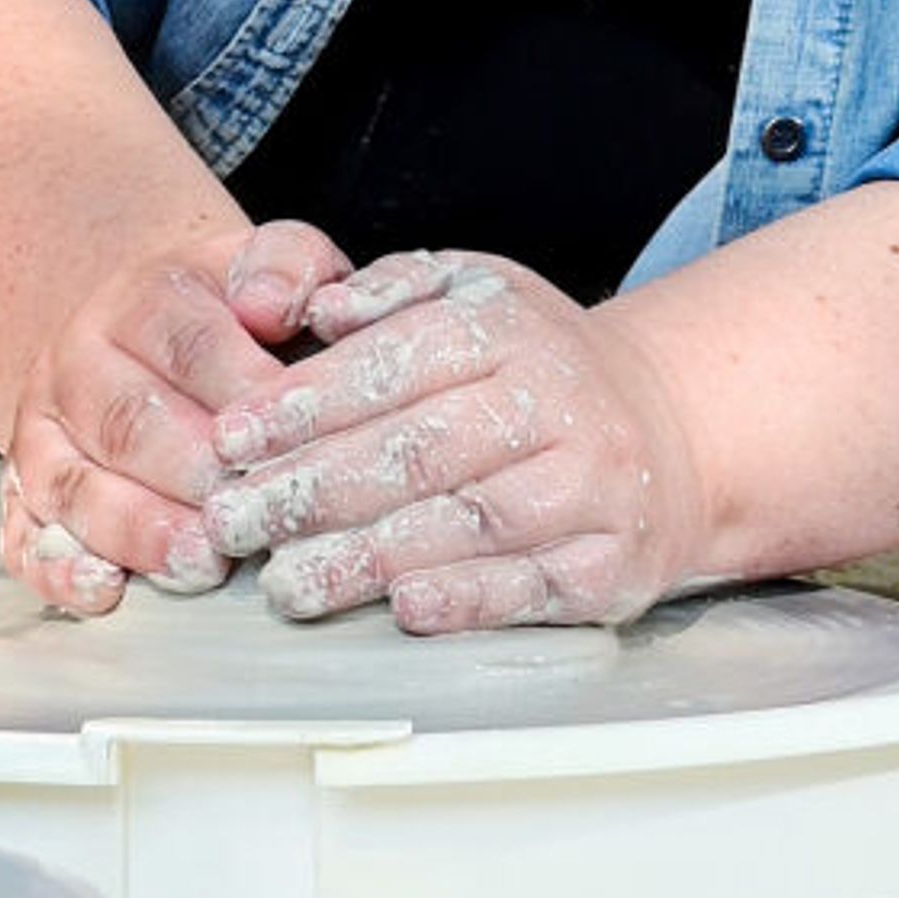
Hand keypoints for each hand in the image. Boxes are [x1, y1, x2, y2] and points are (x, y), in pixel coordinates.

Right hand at [0, 220, 352, 613]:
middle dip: (191, 475)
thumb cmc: (225, 318)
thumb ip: (288, 266)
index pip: (188, 343)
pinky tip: (107, 589)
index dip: (241, 394)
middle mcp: (79, 361)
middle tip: (248, 517)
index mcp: (143, 297)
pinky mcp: (22, 494)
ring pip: (74, 483)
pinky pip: (23, 537)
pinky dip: (61, 569)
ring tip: (200, 564)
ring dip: (139, 531)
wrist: (140, 332)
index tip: (289, 440)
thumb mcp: (264, 267)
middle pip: (128, 422)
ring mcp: (43, 430)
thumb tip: (271, 305)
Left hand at [199, 247, 713, 630]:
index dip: (304, 405)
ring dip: (369, 557)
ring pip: (470, 523)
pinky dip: (469, 598)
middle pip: (421, 450)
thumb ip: (393, 291)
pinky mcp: (614, 563)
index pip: (393, 365)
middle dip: (314, 491)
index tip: (230, 439)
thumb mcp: (475, 290)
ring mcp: (592, 487)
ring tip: (288, 582)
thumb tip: (317, 308)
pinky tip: (404, 607)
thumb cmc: (541, 364)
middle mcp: (558, 402)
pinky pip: (535, 585)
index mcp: (509, 328)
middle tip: (236, 521)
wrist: (668, 427)